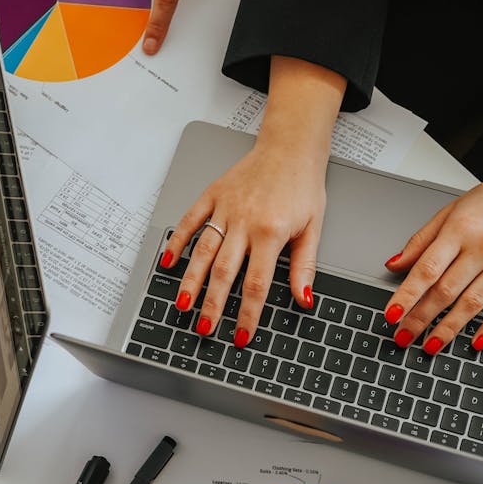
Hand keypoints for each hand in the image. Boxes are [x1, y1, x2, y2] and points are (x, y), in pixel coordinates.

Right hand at [160, 59, 346, 346]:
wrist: (290, 147)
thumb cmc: (302, 186)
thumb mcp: (313, 228)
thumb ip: (304, 266)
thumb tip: (304, 299)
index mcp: (270, 232)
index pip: (256, 283)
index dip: (247, 314)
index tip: (240, 336)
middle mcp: (244, 222)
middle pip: (224, 272)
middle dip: (212, 303)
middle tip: (204, 328)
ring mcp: (225, 208)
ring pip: (203, 251)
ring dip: (191, 280)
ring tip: (182, 304)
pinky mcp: (212, 195)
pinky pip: (190, 221)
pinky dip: (177, 241)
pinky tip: (169, 262)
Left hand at [383, 151, 482, 353]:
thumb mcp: (452, 210)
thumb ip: (422, 240)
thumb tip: (395, 265)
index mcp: (459, 229)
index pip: (426, 269)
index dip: (406, 295)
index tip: (391, 315)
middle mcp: (482, 246)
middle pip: (445, 290)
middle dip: (420, 318)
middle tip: (402, 337)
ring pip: (472, 303)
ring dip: (449, 329)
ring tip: (430, 345)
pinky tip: (476, 341)